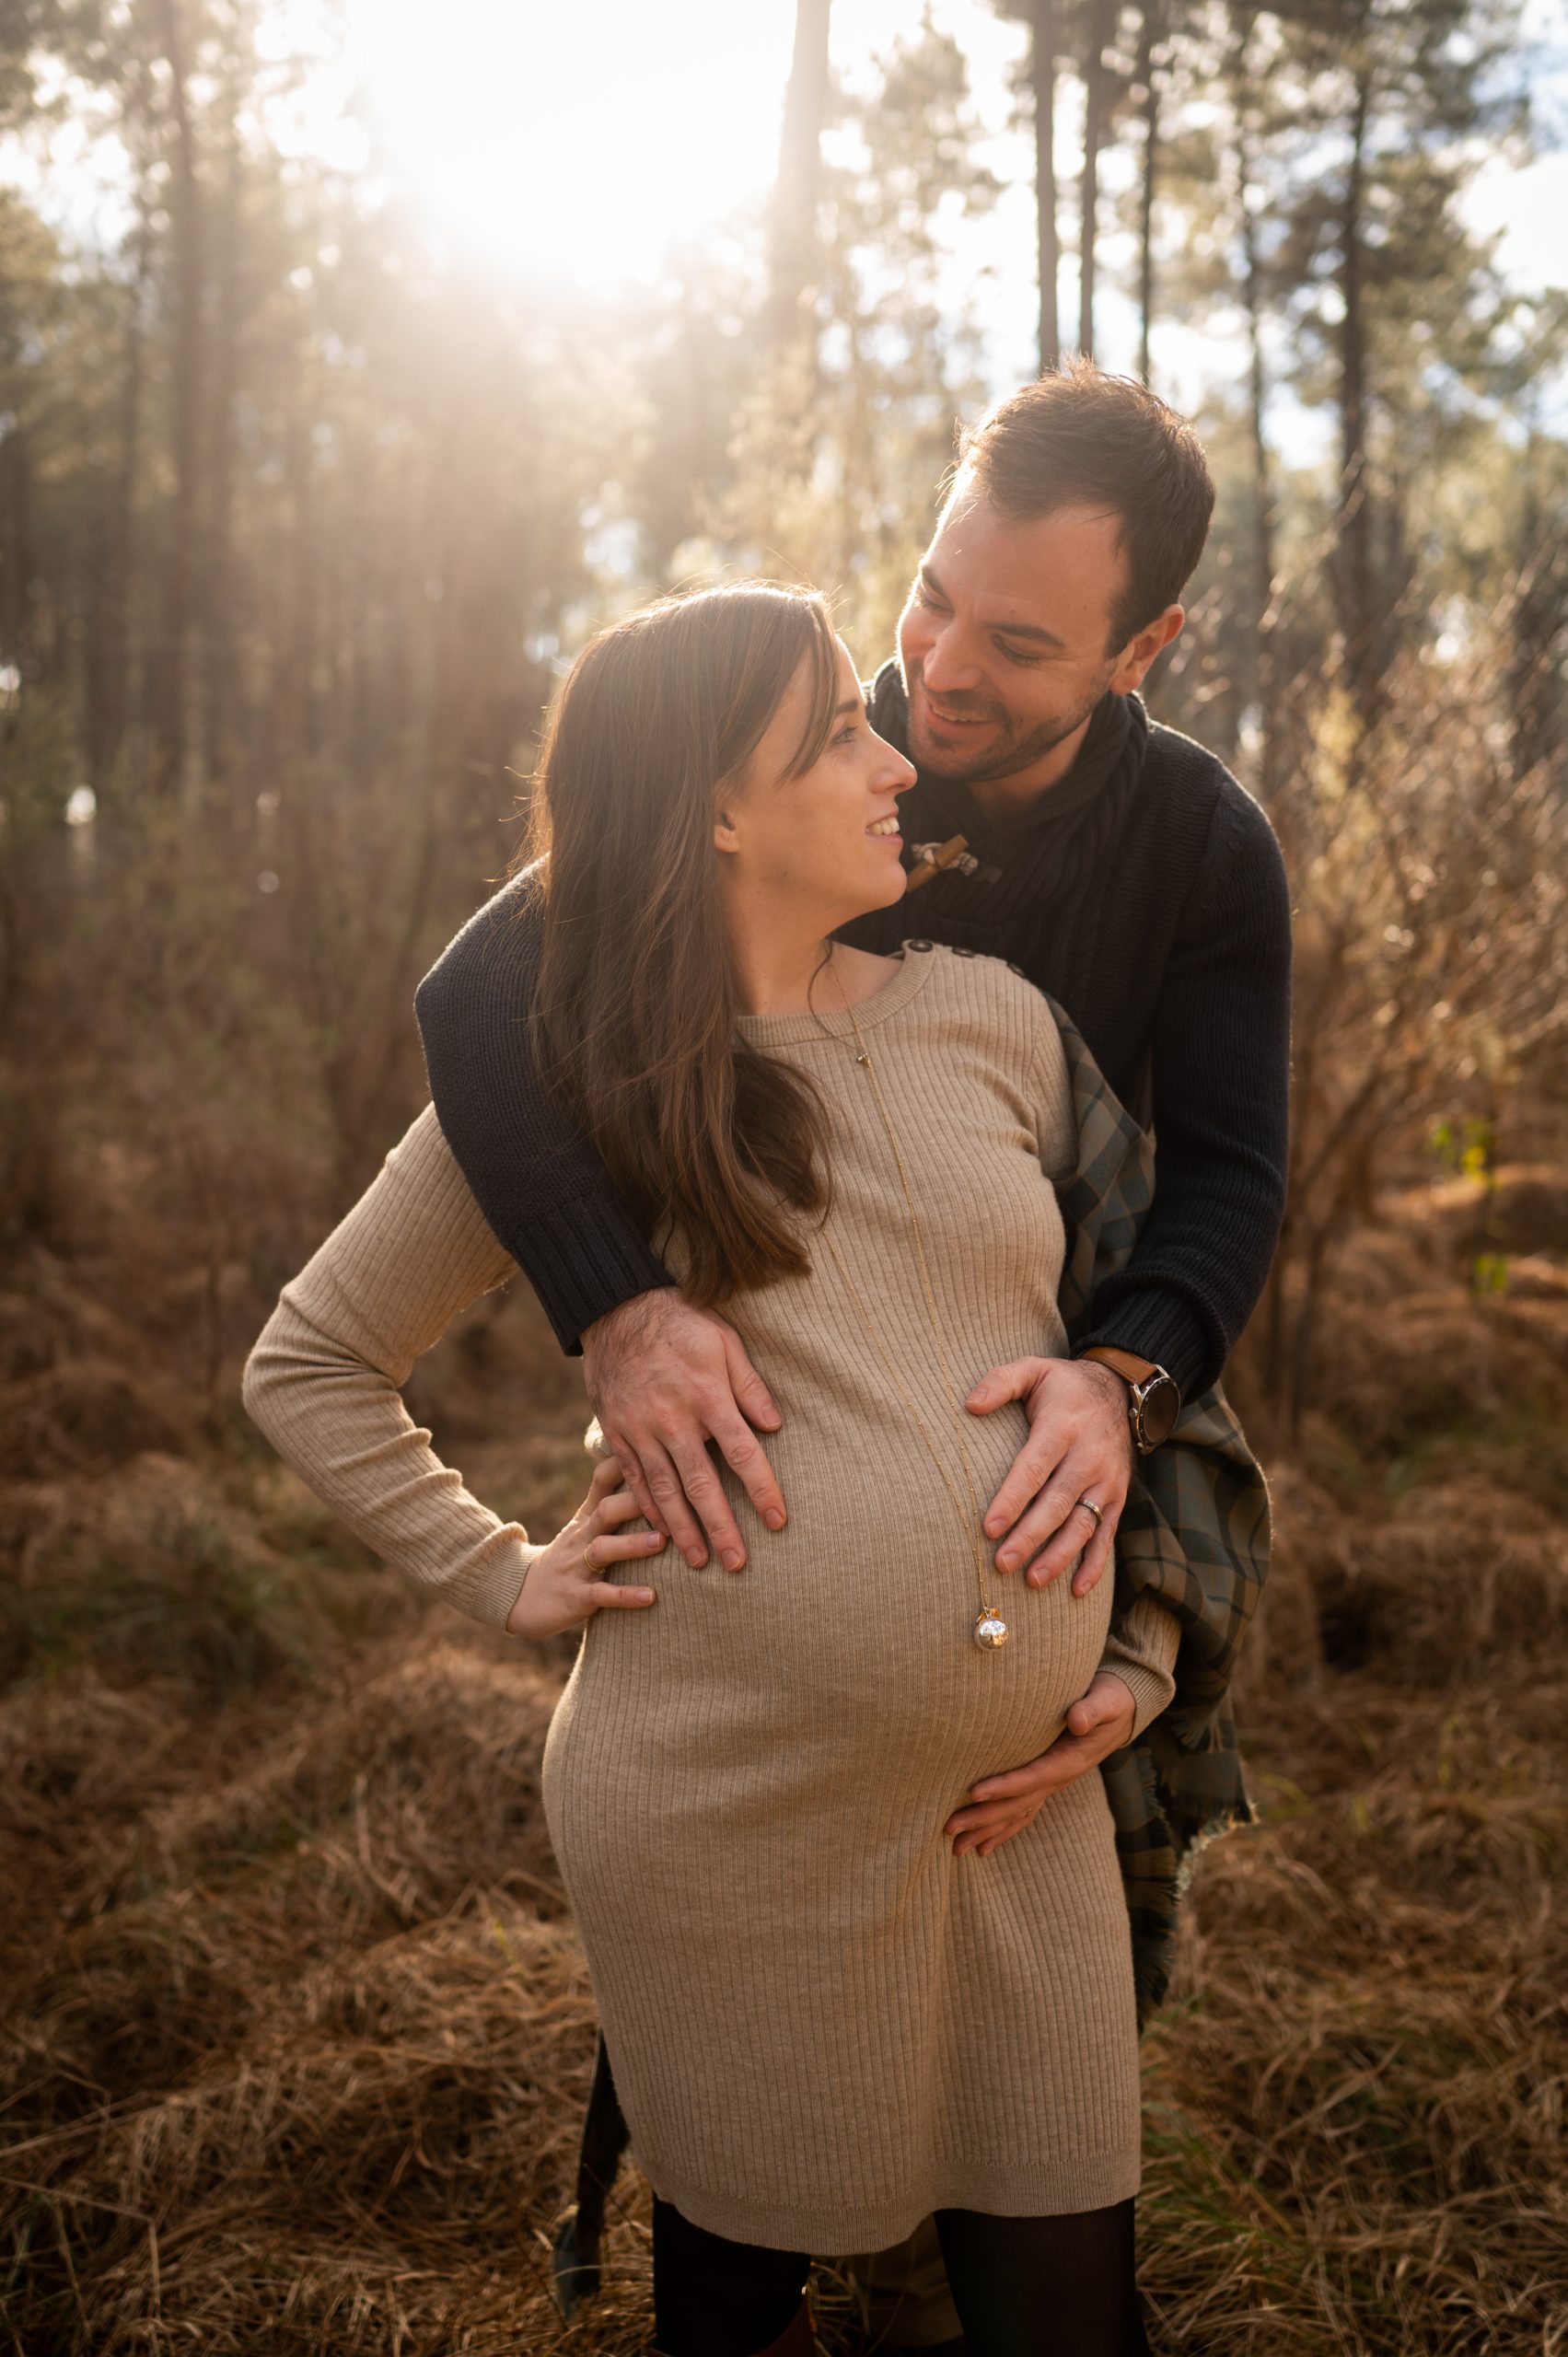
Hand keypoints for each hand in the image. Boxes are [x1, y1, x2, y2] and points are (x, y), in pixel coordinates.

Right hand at [505, 1457, 665, 1639]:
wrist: (524, 1597)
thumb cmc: (568, 1558)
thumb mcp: (584, 1526)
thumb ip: (612, 1502)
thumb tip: (652, 1473)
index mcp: (587, 1517)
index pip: (602, 1482)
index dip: (624, 1464)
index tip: (654, 1448)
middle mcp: (581, 1536)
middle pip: (606, 1510)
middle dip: (637, 1503)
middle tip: (674, 1498)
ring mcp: (576, 1566)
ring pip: (603, 1549)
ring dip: (632, 1545)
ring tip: (661, 1541)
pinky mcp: (576, 1597)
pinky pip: (601, 1595)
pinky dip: (626, 1595)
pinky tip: (650, 1596)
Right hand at [581, 1289, 786, 1572]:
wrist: (616, 1309)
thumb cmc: (682, 1323)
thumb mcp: (725, 1342)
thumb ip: (749, 1386)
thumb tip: (775, 1426)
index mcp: (708, 1397)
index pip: (742, 1453)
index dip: (762, 1490)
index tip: (778, 1521)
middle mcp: (674, 1419)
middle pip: (702, 1484)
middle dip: (721, 1527)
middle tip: (737, 1564)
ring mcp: (641, 1428)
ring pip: (665, 1490)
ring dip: (684, 1529)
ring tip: (700, 1561)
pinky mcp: (616, 1431)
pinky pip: (633, 1478)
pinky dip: (647, 1508)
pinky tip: (661, 1532)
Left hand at [944, 1673, 1136, 1857]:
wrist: (1124, 1710)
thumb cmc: (1110, 1700)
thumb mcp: (1106, 1701)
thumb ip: (1092, 1710)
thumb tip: (1077, 1721)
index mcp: (1069, 1761)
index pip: (1031, 1777)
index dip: (1003, 1787)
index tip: (973, 1794)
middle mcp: (1059, 1779)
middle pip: (1017, 1804)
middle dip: (983, 1819)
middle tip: (949, 1829)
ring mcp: (1053, 1783)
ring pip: (1016, 1813)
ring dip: (986, 1831)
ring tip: (956, 1848)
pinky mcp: (1047, 1781)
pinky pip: (1023, 1811)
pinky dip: (1002, 1829)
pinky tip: (983, 1845)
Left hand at [964, 1355, 1131, 1597]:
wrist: (1119, 1391)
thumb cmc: (1062, 1385)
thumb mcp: (1033, 1369)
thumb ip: (1001, 1381)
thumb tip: (969, 1404)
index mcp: (1062, 1427)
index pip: (1034, 1468)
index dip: (1012, 1498)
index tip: (987, 1526)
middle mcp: (1088, 1457)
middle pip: (1057, 1503)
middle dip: (1030, 1535)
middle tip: (1001, 1562)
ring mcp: (1106, 1480)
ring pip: (1083, 1524)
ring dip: (1059, 1555)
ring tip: (1032, 1579)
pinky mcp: (1117, 1496)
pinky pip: (1107, 1534)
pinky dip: (1094, 1563)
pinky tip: (1076, 1590)